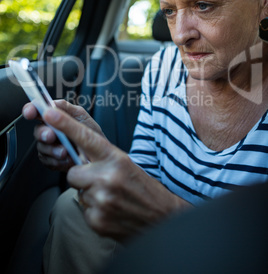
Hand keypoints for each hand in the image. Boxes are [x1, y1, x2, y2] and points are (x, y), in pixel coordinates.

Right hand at [22, 100, 104, 171]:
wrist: (99, 155)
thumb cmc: (91, 133)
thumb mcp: (81, 116)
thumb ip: (65, 109)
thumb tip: (50, 105)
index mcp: (55, 116)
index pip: (38, 110)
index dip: (31, 109)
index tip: (30, 112)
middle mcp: (50, 129)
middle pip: (38, 130)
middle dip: (43, 133)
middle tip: (51, 136)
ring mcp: (49, 145)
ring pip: (41, 147)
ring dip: (52, 149)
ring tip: (65, 152)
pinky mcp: (50, 160)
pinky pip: (46, 160)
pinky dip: (56, 161)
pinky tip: (66, 159)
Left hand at [42, 107, 191, 240]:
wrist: (163, 217)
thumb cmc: (144, 188)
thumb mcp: (126, 164)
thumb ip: (101, 157)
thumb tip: (76, 152)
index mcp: (116, 159)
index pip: (86, 138)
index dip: (65, 124)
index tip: (49, 113)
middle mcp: (107, 178)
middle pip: (73, 172)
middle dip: (82, 176)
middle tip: (102, 180)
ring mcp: (101, 201)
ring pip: (78, 191)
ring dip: (90, 193)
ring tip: (111, 197)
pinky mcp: (97, 220)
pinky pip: (83, 209)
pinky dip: (93, 210)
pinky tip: (110, 210)